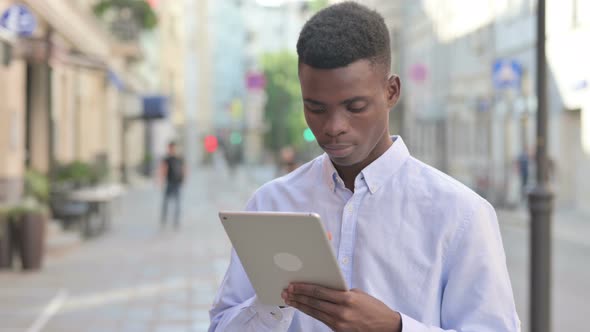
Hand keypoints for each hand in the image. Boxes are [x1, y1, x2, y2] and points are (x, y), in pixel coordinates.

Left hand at [282, 283, 400, 331]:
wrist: (386, 327)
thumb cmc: (373, 308)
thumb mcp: (358, 294)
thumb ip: (341, 292)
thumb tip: (324, 288)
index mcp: (347, 298)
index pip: (320, 292)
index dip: (304, 288)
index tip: (293, 285)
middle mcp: (342, 311)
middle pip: (314, 302)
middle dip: (298, 296)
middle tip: (286, 292)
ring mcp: (340, 323)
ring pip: (315, 312)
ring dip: (300, 305)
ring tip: (289, 300)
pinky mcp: (339, 330)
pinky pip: (321, 319)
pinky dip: (310, 313)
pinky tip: (303, 308)